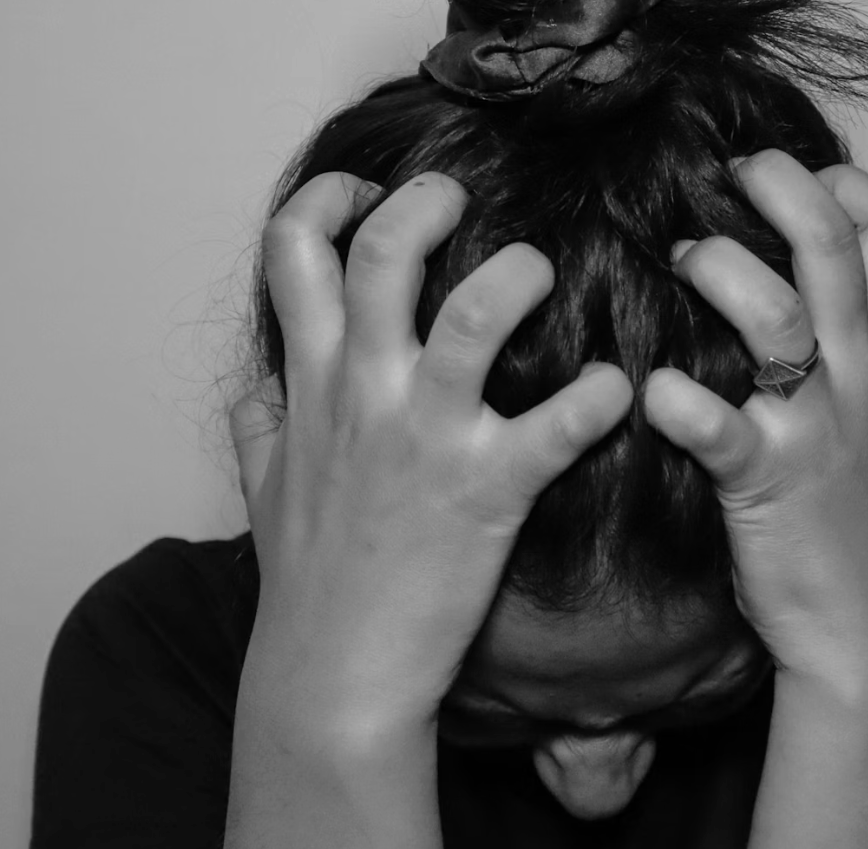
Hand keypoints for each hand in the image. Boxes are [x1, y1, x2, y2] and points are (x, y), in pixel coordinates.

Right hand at [230, 172, 631, 726]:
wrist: (335, 674)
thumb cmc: (306, 580)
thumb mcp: (264, 488)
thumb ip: (259, 424)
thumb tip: (252, 389)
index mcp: (314, 383)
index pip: (294, 252)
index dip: (328, 199)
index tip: (365, 194)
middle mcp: (366, 394)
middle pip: (385, 253)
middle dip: (425, 202)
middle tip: (464, 201)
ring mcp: (428, 438)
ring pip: (473, 315)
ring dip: (517, 276)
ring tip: (539, 272)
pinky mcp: (489, 491)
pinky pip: (557, 425)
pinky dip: (597, 397)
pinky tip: (615, 388)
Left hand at [644, 150, 867, 684]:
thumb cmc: (851, 515)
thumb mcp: (867, 416)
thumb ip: (835, 348)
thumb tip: (771, 283)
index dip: (841, 181)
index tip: (785, 174)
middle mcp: (854, 374)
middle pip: (830, 247)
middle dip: (778, 188)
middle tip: (725, 176)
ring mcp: (814, 426)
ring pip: (780, 315)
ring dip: (722, 272)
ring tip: (681, 261)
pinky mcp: (766, 483)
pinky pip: (720, 426)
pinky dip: (678, 400)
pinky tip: (648, 389)